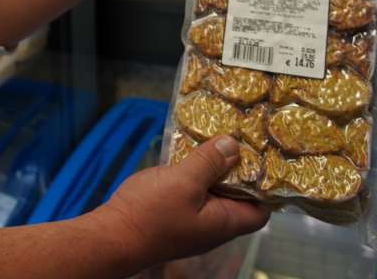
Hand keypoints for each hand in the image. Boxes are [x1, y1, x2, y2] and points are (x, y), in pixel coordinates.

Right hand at [94, 136, 270, 271]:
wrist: (112, 236)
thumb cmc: (151, 213)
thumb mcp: (184, 181)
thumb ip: (210, 163)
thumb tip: (233, 146)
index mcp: (225, 222)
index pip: (261, 208)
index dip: (264, 184)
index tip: (260, 156)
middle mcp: (213, 225)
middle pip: (237, 197)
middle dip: (237, 169)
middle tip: (236, 140)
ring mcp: (193, 222)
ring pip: (213, 192)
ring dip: (212, 169)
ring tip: (211, 141)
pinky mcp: (175, 216)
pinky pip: (193, 193)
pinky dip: (193, 175)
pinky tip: (186, 156)